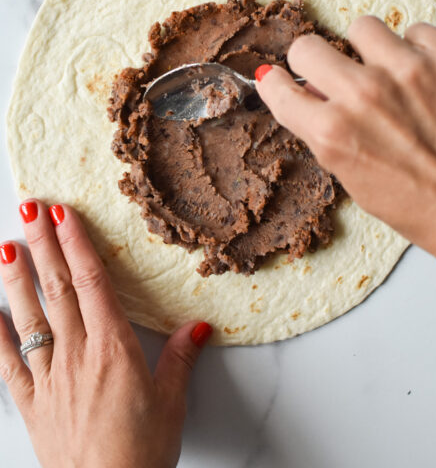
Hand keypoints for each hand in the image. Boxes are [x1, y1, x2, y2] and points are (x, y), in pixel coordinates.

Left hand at [0, 201, 211, 467]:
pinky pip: (9, 364)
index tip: (65, 215)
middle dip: (43, 245)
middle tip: (31, 209)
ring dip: (16, 278)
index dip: (77, 244)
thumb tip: (199, 327)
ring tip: (6, 245)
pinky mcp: (32, 403)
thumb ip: (181, 359)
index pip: (91, 282)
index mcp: (113, 347)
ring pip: (29, 316)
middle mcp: (76, 354)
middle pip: (56, 288)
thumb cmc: (141, 453)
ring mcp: (49, 377)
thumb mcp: (171, 403)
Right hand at [256, 17, 435, 301]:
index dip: (277, 84)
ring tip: (390, 75)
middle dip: (314, 62)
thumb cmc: (422, 205)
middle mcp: (364, 95)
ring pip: (362, 27)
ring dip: (369, 51)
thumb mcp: (354, 177)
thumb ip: (326, 131)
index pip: (278, 88)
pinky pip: (416, 31)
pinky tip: (427, 78)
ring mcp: (407, 70)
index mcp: (334, 133)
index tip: (280, 79)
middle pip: (306, 47)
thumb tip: (313, 91)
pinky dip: (417, 51)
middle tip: (334, 74)